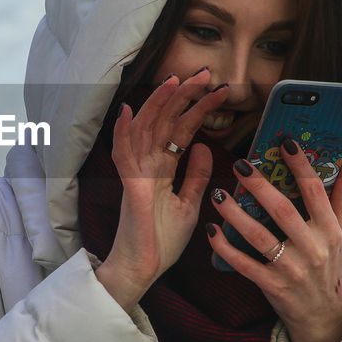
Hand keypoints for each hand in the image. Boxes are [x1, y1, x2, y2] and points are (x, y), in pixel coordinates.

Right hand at [94, 68, 230, 311]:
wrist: (144, 268)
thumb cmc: (162, 241)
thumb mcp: (190, 203)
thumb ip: (195, 176)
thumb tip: (202, 146)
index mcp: (163, 169)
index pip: (181, 130)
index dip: (198, 108)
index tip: (218, 90)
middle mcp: (148, 165)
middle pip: (165, 122)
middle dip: (183, 96)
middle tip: (203, 73)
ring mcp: (137, 173)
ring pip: (145, 129)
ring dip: (159, 104)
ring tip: (175, 81)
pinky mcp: (131, 185)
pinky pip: (123, 154)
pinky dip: (123, 132)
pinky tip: (128, 111)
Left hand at [206, 141, 341, 341]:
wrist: (323, 315)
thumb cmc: (328, 267)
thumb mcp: (339, 234)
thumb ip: (341, 199)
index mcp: (329, 231)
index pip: (315, 191)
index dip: (301, 166)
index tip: (285, 143)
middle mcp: (312, 248)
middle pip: (283, 211)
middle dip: (260, 185)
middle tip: (240, 164)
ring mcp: (291, 268)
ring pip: (259, 236)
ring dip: (235, 214)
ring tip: (218, 193)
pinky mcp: (272, 285)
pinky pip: (244, 264)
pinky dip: (226, 248)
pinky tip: (211, 230)